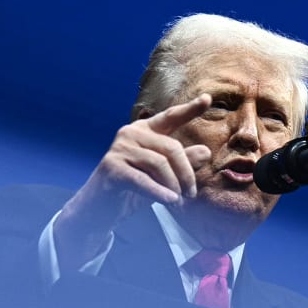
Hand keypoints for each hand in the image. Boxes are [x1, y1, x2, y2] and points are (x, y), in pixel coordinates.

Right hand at [54, 94, 212, 270]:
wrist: (99, 209)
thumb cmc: (133, 190)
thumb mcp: (163, 176)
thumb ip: (183, 163)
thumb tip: (206, 152)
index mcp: (144, 130)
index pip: (170, 117)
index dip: (189, 109)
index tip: (207, 98)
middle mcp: (131, 133)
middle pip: (172, 148)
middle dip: (186, 174)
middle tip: (191, 195)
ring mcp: (119, 149)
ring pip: (160, 164)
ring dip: (174, 186)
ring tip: (178, 203)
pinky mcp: (112, 167)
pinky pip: (144, 180)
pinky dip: (159, 192)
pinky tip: (171, 201)